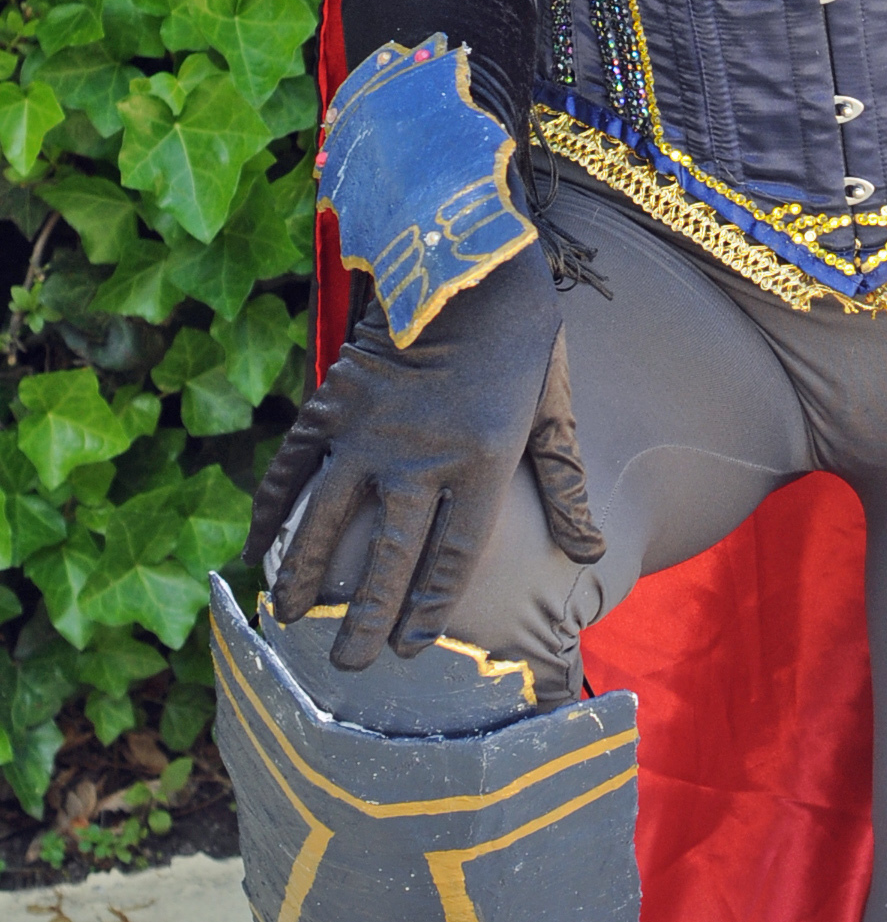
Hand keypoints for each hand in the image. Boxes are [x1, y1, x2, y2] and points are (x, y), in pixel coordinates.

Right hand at [249, 239, 602, 671]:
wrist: (465, 255)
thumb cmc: (523, 333)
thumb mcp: (553, 406)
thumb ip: (563, 481)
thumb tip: (594, 552)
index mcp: (481, 464)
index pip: (450, 558)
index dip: (426, 610)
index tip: (406, 649)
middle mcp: (419, 457)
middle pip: (388, 556)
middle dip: (363, 617)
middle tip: (346, 666)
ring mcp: (368, 430)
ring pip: (327, 520)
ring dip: (305, 574)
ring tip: (287, 619)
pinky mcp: (332, 401)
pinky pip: (293, 466)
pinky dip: (271, 508)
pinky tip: (257, 548)